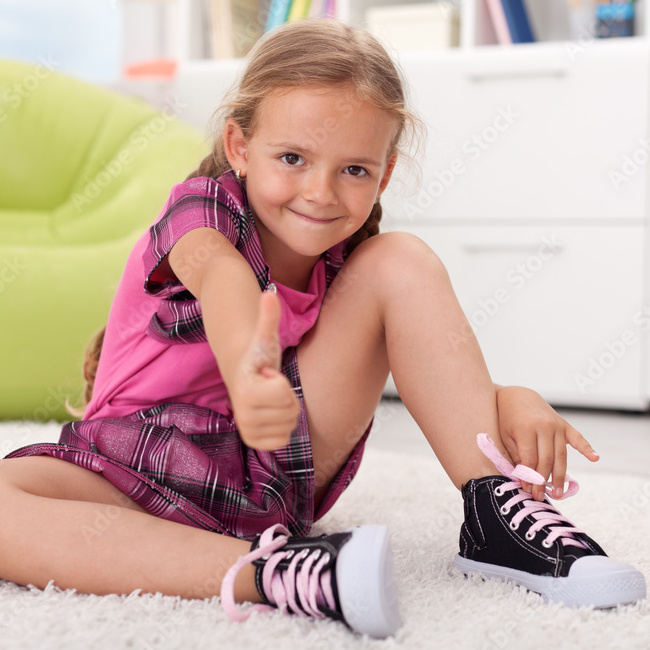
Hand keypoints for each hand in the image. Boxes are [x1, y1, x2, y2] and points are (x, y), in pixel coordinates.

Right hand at [231, 291, 299, 450]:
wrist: (244, 379)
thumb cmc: (259, 357)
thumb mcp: (266, 337)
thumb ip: (268, 317)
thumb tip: (268, 293)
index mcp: (246, 390)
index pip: (286, 393)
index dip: (282, 381)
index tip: (268, 375)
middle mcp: (243, 415)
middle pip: (291, 412)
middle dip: (286, 398)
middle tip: (270, 388)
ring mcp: (248, 431)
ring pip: (290, 426)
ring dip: (285, 412)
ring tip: (270, 399)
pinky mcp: (255, 443)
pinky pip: (284, 441)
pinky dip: (282, 429)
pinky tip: (271, 415)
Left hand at [496, 386, 598, 500]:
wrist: (517, 397)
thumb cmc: (507, 419)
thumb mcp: (506, 436)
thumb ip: (517, 455)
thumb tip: (525, 480)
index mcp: (526, 429)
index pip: (530, 459)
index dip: (528, 477)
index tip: (526, 490)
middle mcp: (544, 426)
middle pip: (546, 460)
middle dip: (542, 481)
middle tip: (539, 496)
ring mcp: (556, 425)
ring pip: (560, 455)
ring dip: (559, 475)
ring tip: (557, 493)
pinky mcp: (564, 425)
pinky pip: (577, 438)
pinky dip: (587, 448)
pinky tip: (595, 458)